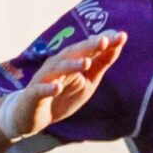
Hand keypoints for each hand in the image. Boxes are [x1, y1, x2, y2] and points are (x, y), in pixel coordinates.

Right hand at [2, 31, 125, 140]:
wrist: (31, 116)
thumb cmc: (61, 95)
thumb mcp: (87, 81)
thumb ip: (100, 64)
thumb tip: (117, 44)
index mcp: (71, 60)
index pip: (89, 49)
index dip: (104, 42)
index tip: (122, 36)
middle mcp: (57, 65)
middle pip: (73, 53)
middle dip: (89, 46)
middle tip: (104, 41)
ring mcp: (44, 79)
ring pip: (58, 69)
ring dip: (72, 65)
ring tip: (86, 63)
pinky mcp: (33, 95)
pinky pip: (40, 90)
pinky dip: (48, 88)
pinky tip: (57, 88)